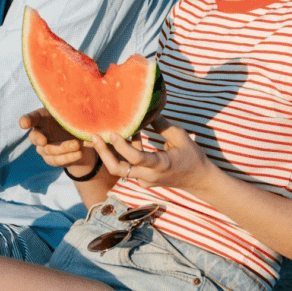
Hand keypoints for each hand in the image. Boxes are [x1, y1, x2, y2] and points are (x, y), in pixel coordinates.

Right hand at [19, 108, 95, 171]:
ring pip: (49, 150)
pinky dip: (69, 157)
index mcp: (41, 118)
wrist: (79, 138)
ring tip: (77, 144)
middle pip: (34, 137)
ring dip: (63, 148)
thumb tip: (82, 102)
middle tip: (43, 141)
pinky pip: (57, 160)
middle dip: (38, 139)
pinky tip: (79, 153)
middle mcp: (39, 133)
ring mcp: (43, 148)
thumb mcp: (72, 112)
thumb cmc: (72, 119)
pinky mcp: (51, 159)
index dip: (26, 121)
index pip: (30, 118)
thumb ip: (72, 109)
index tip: (24, 124)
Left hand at [90, 116, 214, 192]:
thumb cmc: (191, 155)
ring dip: (109, 153)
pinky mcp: (142, 181)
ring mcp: (144, 181)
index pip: (137, 158)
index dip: (122, 146)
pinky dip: (122, 154)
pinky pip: (127, 168)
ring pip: (120, 169)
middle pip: (118, 169)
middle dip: (103, 153)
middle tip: (93, 136)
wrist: (198, 180)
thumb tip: (145, 109)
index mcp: (161, 164)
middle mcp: (149, 176)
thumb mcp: (180, 136)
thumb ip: (161, 124)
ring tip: (99, 135)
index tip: (113, 133)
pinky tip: (122, 138)